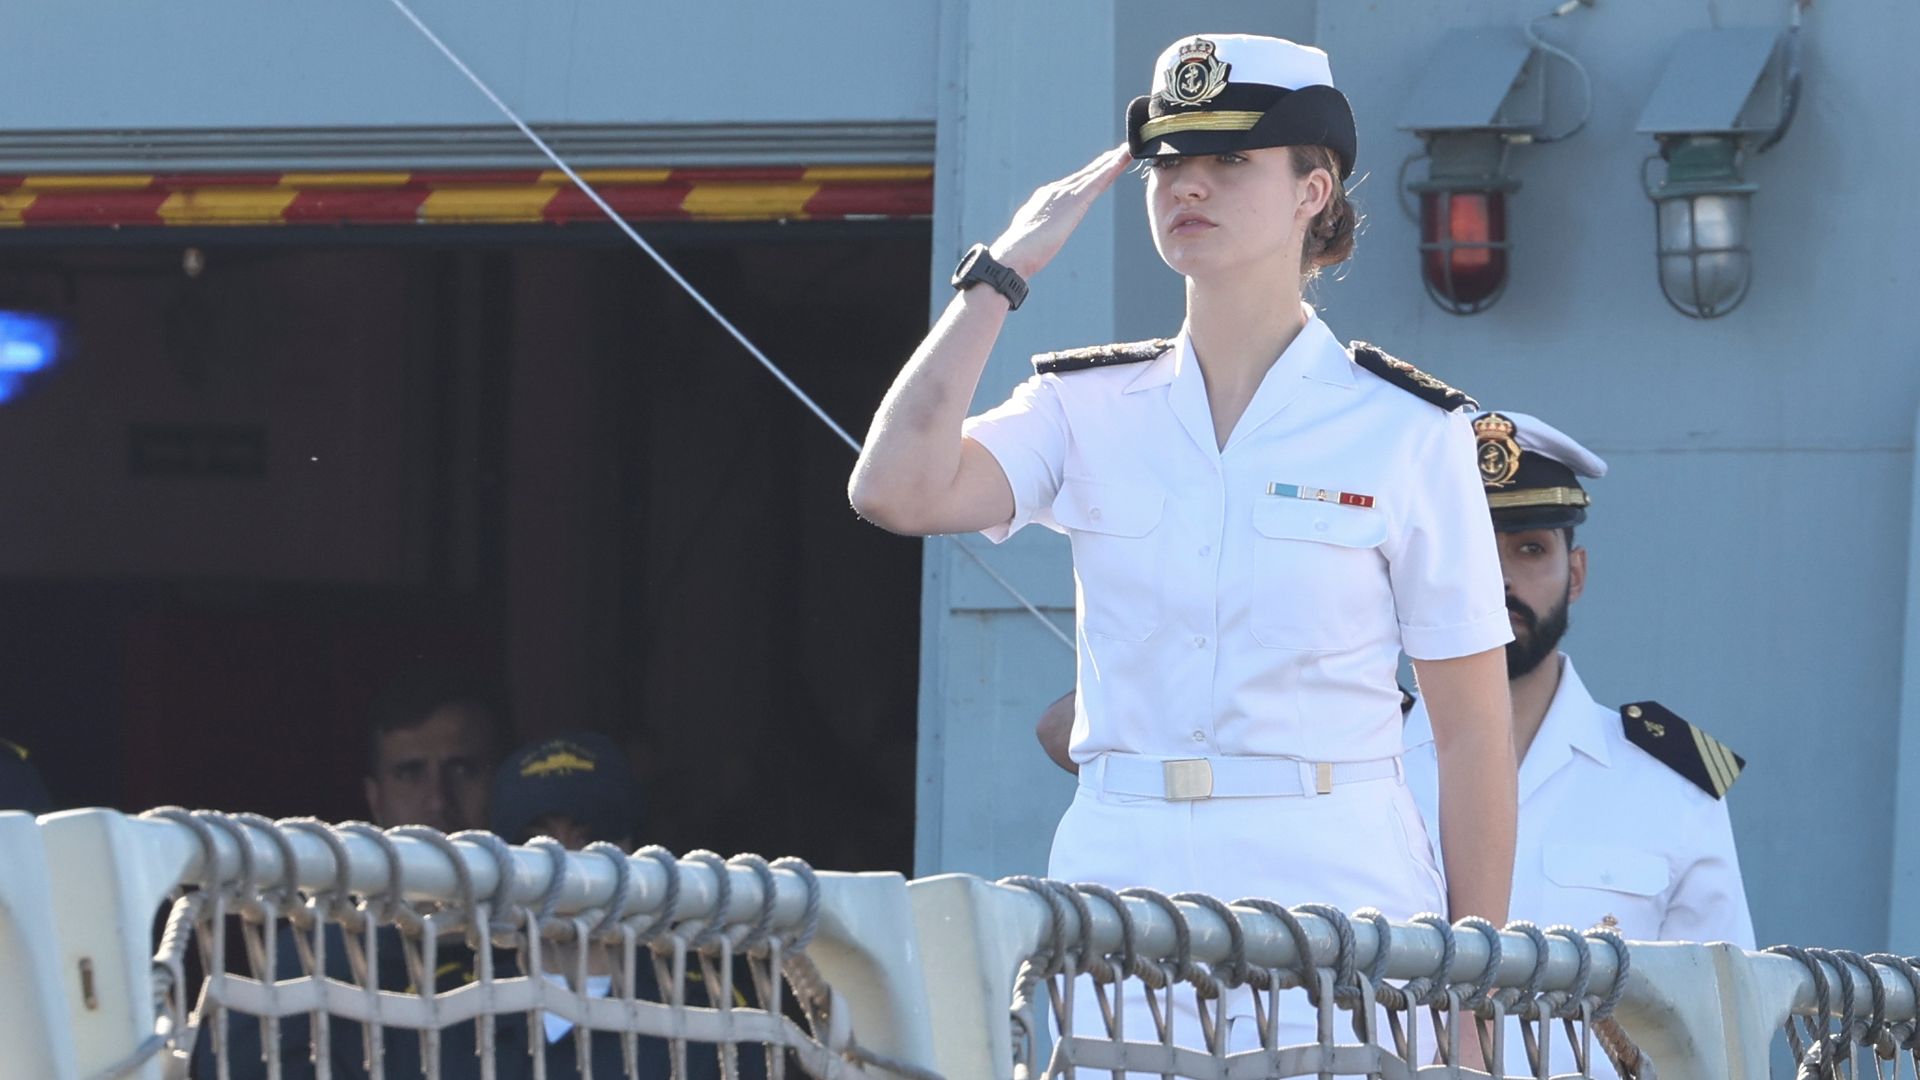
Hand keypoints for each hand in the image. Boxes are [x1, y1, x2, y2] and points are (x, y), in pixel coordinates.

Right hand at [988, 145, 1132, 279]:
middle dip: (1102, 164)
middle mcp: (1056, 191)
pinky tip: (1123, 159)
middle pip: (1085, 175)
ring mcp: (1066, 194)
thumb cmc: (1020, 252)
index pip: (1072, 185)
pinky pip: (1099, 180)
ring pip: (1094, 174)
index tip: (1099, 168)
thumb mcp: (1030, 235)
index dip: (1088, 176)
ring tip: (1126, 151)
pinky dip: (1112, 168)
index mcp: (1045, 199)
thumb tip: (1038, 235)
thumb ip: (1038, 229)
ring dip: (1112, 162)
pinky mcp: (1076, 201)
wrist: (1015, 252)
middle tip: (1119, 152)